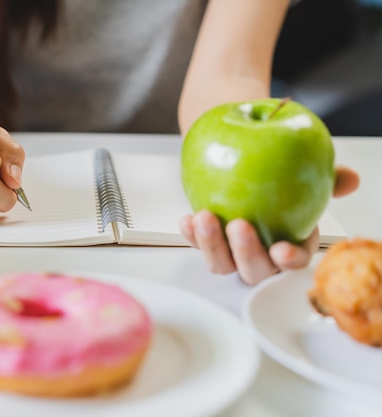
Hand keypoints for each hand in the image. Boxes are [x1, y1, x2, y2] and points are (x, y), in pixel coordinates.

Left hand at [179, 166, 359, 284]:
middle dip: (246, 253)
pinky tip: (187, 219)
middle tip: (239, 226)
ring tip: (204, 218)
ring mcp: (231, 252)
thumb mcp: (306, 172)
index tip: (281, 251)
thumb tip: (348, 179)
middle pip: (254, 270)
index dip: (289, 261)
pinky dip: (190, 235)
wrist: (242, 160)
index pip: (295, 261)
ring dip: (211, 245)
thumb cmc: (279, 174)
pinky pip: (196, 246)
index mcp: (291, 243)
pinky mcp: (207, 242)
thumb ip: (328, 177)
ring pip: (222, 264)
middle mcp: (261, 255)